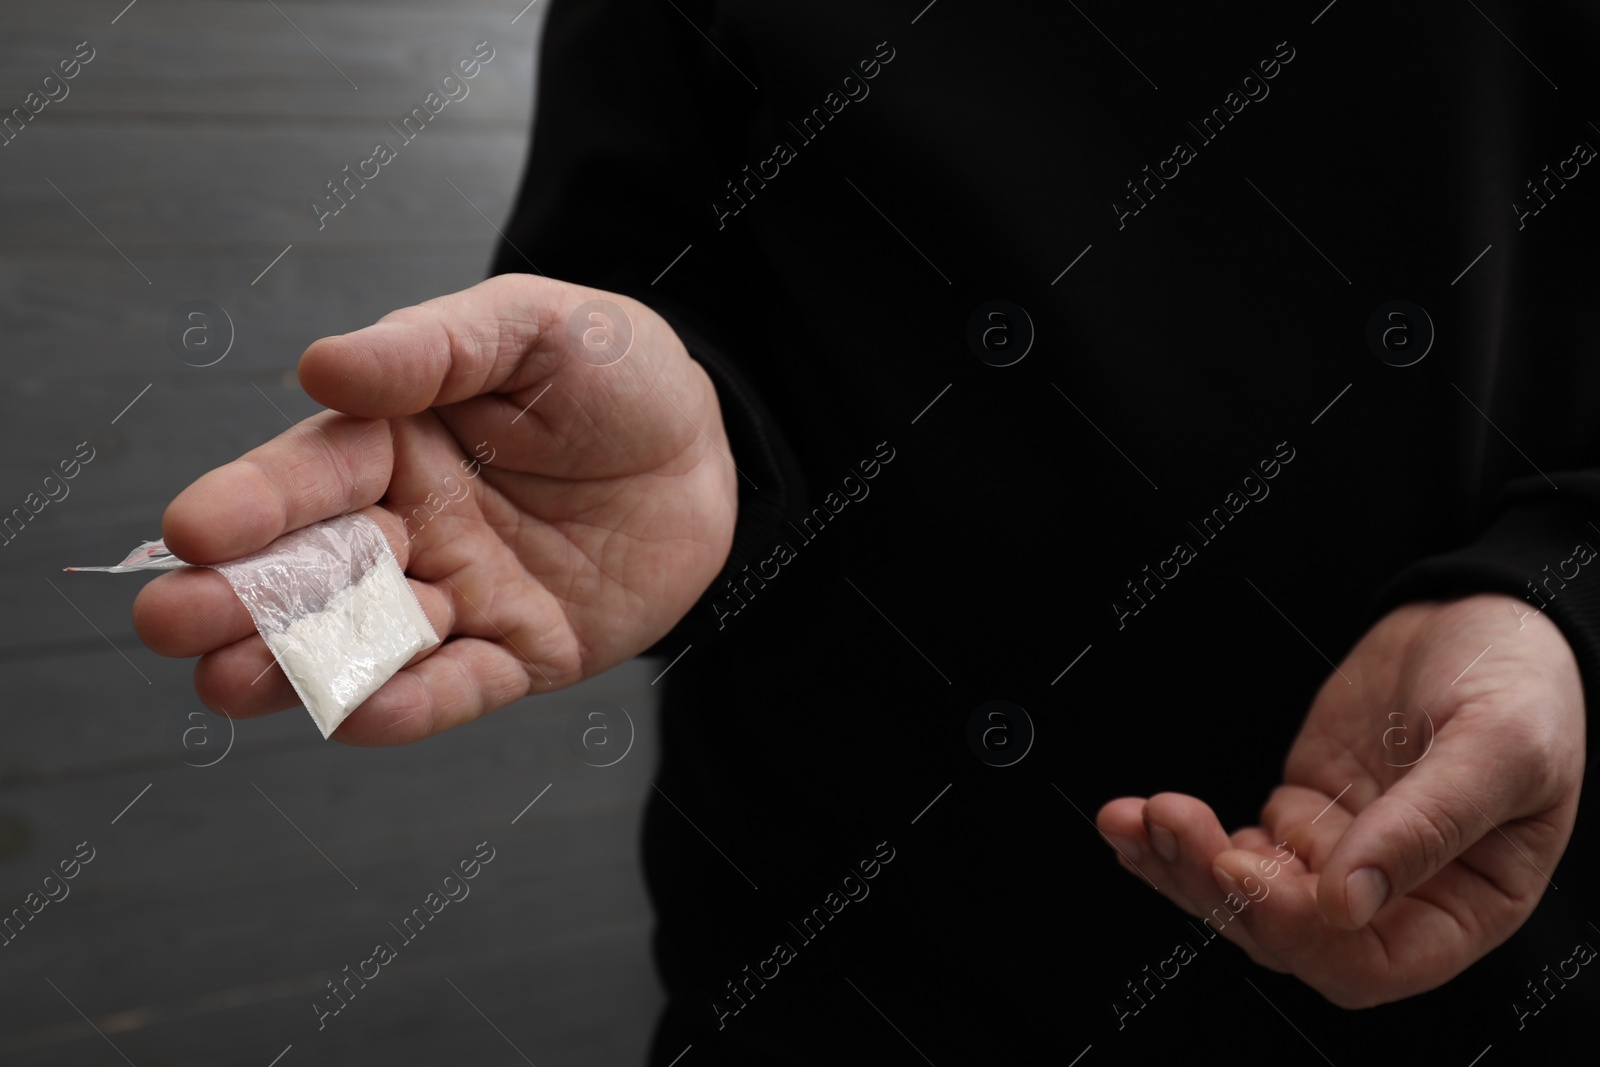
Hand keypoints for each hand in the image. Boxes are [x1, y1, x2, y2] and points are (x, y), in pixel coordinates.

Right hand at [133, 274, 736, 743]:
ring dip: (297, 664)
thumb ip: (434, 346)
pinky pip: (461, 686)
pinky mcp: (522, 652)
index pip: (311, 473)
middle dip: (239, 596)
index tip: (195, 528)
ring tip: (228, 684)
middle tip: (169, 621)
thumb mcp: (532, 328)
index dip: (253, 500)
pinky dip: (413, 703)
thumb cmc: (612, 373)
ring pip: (367, 638)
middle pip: (313, 566)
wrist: (708, 446)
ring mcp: (461, 594)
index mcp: (393, 441)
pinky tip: (362, 713)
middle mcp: (410, 524)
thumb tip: (323, 365)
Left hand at [1096, 593, 1584, 1006]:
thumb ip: (1426, 824)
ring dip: (1181, 865)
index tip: (1240, 866)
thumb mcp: (1498, 745)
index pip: (1368, 962)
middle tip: (1170, 820)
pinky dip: (1177, 840)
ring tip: (1133, 817)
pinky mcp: (1300, 817)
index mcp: (1465, 905)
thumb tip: (1345, 902)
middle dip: (1217, 887)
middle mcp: (1397, 899)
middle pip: (1289, 935)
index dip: (1296, 930)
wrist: (1486, 617)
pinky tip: (1131, 818)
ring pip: (1246, 899)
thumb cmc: (1520, 683)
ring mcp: (1340, 859)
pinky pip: (1230, 850)